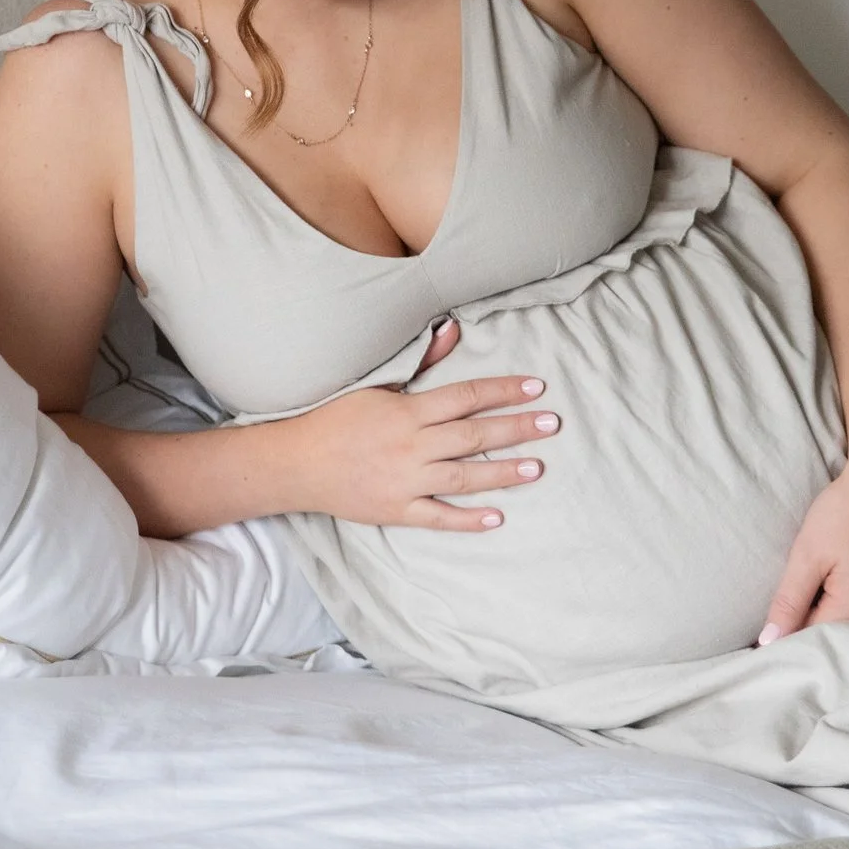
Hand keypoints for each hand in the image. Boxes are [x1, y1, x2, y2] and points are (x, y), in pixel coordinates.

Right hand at [284, 318, 559, 530]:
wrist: (296, 464)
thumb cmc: (337, 418)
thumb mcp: (377, 384)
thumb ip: (421, 362)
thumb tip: (453, 329)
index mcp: (407, 412)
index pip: (465, 397)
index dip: (502, 391)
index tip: (536, 389)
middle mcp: (410, 446)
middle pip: (473, 436)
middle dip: (515, 429)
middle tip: (551, 425)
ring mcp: (405, 481)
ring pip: (463, 477)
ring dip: (503, 473)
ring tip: (537, 468)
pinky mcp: (397, 511)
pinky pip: (438, 517)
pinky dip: (467, 519)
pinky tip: (497, 517)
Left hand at [758, 446, 848, 642]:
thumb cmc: (845, 510)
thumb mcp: (808, 553)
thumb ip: (789, 601)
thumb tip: (769, 641)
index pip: (813, 637)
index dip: (789, 632)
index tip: (772, 622)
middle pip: (837, 631)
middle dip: (811, 619)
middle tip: (796, 591)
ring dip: (833, 606)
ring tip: (822, 575)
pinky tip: (845, 569)